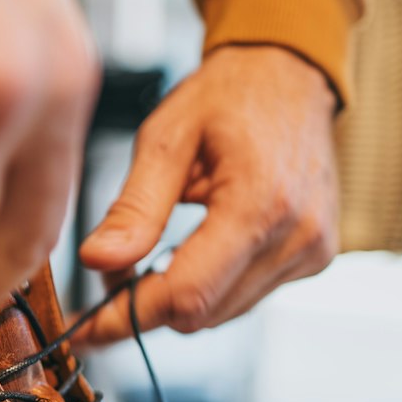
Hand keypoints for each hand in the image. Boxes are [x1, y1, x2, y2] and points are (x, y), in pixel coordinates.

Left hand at [73, 46, 337, 343]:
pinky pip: (247, 296)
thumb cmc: (228, 96)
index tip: (85, 327)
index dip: (130, 316)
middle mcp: (296, 236)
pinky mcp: (315, 257)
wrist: (290, 75)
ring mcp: (312, 250)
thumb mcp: (166, 138)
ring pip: (223, 313)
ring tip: (154, 254)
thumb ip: (133, 207)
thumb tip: (97, 262)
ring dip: (178, 298)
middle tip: (114, 271)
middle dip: (147, 305)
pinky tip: (196, 248)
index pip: (187, 295)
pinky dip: (210, 285)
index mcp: (260, 203)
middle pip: (202, 313)